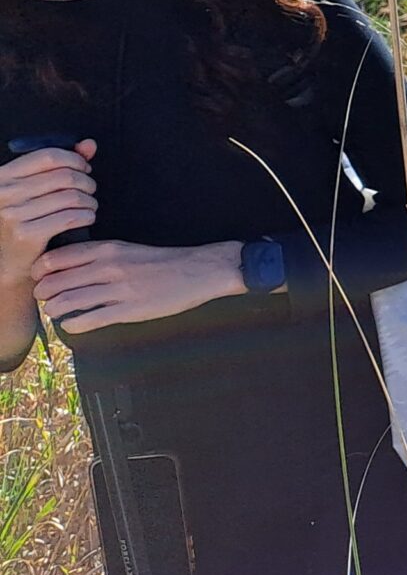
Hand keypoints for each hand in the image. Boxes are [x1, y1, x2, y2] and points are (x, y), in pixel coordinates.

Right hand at [0, 140, 96, 284]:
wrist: (11, 261)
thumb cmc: (26, 220)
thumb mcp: (36, 189)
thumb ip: (62, 164)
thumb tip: (89, 144)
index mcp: (3, 176)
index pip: (48, 156)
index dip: (75, 160)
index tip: (84, 169)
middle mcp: (4, 193)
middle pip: (64, 176)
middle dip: (86, 182)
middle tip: (90, 191)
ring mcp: (13, 214)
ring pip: (71, 197)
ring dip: (89, 201)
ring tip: (89, 206)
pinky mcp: (26, 234)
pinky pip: (71, 217)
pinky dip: (87, 215)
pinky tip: (87, 218)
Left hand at [34, 240, 245, 332]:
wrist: (199, 271)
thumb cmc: (162, 261)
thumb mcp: (126, 248)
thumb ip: (97, 256)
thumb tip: (66, 268)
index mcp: (106, 249)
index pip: (56, 258)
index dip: (40, 271)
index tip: (39, 278)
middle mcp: (108, 267)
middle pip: (56, 281)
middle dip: (43, 293)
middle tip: (44, 299)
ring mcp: (118, 289)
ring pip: (68, 301)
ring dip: (54, 310)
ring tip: (55, 312)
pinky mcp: (129, 310)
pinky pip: (89, 320)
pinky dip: (72, 325)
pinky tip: (71, 325)